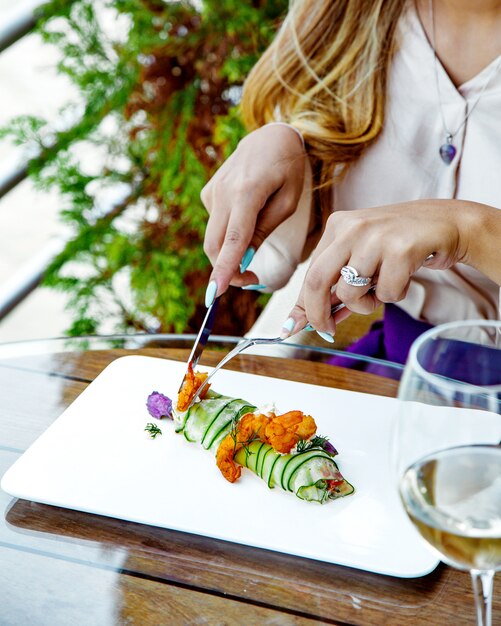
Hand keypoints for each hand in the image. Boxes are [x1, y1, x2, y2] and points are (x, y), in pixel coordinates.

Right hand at [201, 124, 305, 299]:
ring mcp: (212, 191)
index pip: (233, 239)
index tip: (216, 292)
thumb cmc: (287, 169)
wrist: (270, 135)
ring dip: (228, 253)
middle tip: (251, 280)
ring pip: (213, 237)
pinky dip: (228, 234)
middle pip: (215, 244)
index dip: (224, 268)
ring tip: (252, 254)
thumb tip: (243, 259)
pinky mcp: (208, 192)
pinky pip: (216, 224)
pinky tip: (246, 218)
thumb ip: (264, 230)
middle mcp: (223, 192)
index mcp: (247, 192)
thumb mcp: (287, 201)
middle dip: (226, 270)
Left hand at [283, 200, 468, 337]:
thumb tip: (312, 320)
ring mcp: (376, 237)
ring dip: (367, 303)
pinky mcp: (401, 249)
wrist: (447, 223)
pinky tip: (405, 275)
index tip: (292, 326)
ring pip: (351, 293)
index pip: (310, 272)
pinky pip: (386, 294)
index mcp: (338, 226)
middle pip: (318, 281)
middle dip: (318, 314)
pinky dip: (395, 294)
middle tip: (326, 330)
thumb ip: (339, 285)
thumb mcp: (363, 256)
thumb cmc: (400, 245)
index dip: (302, 304)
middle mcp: (352, 227)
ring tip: (384, 285)